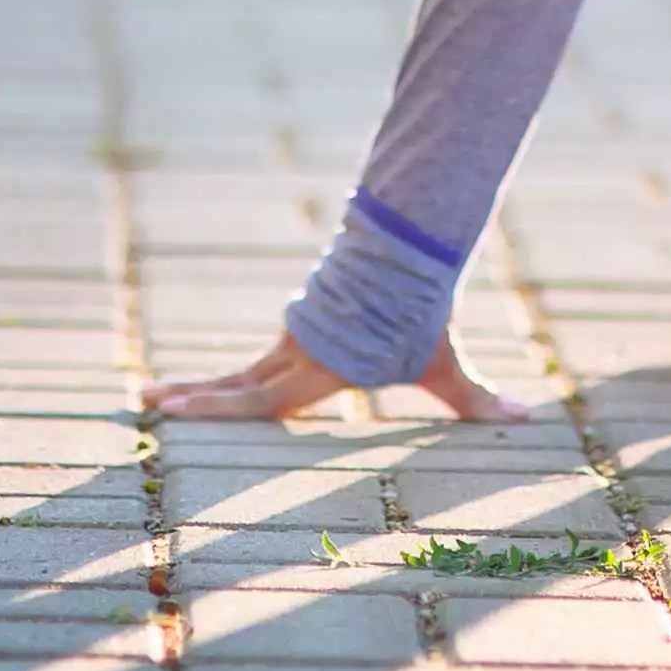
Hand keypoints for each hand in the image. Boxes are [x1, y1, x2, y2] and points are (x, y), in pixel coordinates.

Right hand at [144, 330, 529, 423]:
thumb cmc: (423, 313)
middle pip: (235, 383)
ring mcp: (293, 339)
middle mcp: (297, 354)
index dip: (217, 407)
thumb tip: (528, 419)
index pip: (261, 399)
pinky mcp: (299, 329)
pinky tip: (205, 388)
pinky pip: (259, 359)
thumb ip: (478, 398)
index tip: (175, 412)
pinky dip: (230, 376)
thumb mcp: (446, 363)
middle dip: (191, 397)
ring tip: (154, 395)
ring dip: (201, 386)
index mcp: (321, 369)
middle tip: (143, 402)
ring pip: (240, 370)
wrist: (407, 251)